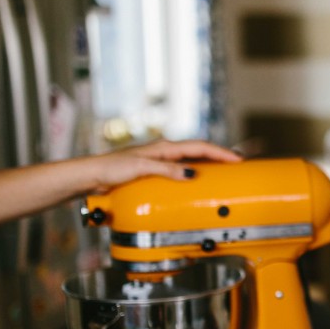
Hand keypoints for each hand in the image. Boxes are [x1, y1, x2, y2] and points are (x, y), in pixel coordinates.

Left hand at [88, 139, 241, 192]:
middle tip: (238, 164)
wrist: (91, 176)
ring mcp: (160, 161)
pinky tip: (197, 181)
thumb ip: (167, 170)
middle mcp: (164, 152)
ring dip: (209, 164)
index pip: (200, 147)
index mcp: (164, 147)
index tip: (237, 159)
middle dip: (220, 156)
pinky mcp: (154, 171)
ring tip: (224, 172)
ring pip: (192, 159)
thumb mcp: (141, 168)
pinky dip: (195, 172)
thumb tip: (191, 174)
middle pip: (199, 151)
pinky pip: (181, 170)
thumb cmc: (111, 168)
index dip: (220, 153)